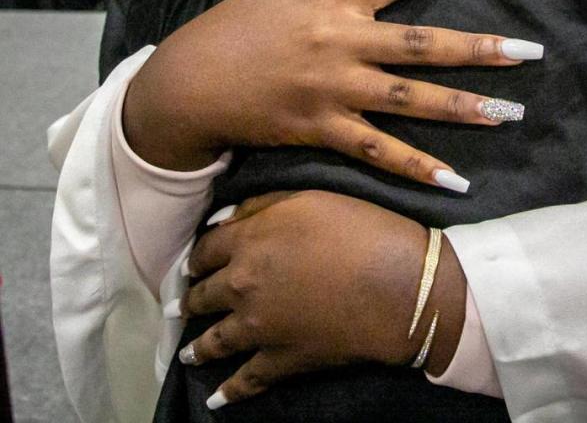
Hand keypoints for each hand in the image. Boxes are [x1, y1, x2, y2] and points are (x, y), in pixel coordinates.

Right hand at [123, 0, 538, 186]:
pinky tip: (455, 181)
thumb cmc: (239, 25)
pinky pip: (377, 151)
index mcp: (336, 0)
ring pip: (410, 99)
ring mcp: (335, 89)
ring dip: (462, 107)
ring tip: (509, 113)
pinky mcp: (322, 129)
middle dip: (478, 48)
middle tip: (530, 53)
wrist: (190, 81)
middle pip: (422, 44)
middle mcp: (343, 42)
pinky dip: (416, 167)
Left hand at [176, 191, 466, 407]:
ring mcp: (258, 328)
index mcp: (248, 241)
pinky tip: (217, 399)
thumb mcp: (309, 198)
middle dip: (190, 300)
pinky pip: (245, 380)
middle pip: (204, 295)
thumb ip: (261, 205)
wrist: (394, 284)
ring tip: (188, 352)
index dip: (198, 256)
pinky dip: (228, 392)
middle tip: (181, 306)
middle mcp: (242, 286)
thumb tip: (222, 219)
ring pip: (215, 341)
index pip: (206, 249)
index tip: (192, 264)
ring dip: (197, 347)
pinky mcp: (279, 361)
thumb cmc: (359, 228)